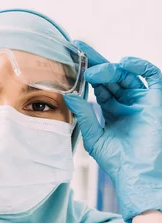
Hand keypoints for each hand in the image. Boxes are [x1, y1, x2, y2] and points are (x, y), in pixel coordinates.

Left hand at [63, 41, 161, 221]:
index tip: (70, 58)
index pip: (98, 85)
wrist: (137, 174)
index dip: (85, 72)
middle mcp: (126, 102)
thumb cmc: (116, 161)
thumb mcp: (94, 135)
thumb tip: (68, 94)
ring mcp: (141, 100)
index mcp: (111, 109)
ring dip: (109, 68)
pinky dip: (139, 65)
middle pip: (110, 75)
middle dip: (95, 61)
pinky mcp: (156, 101)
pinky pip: (152, 76)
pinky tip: (123, 63)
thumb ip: (83, 114)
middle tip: (78, 47)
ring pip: (126, 74)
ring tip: (94, 70)